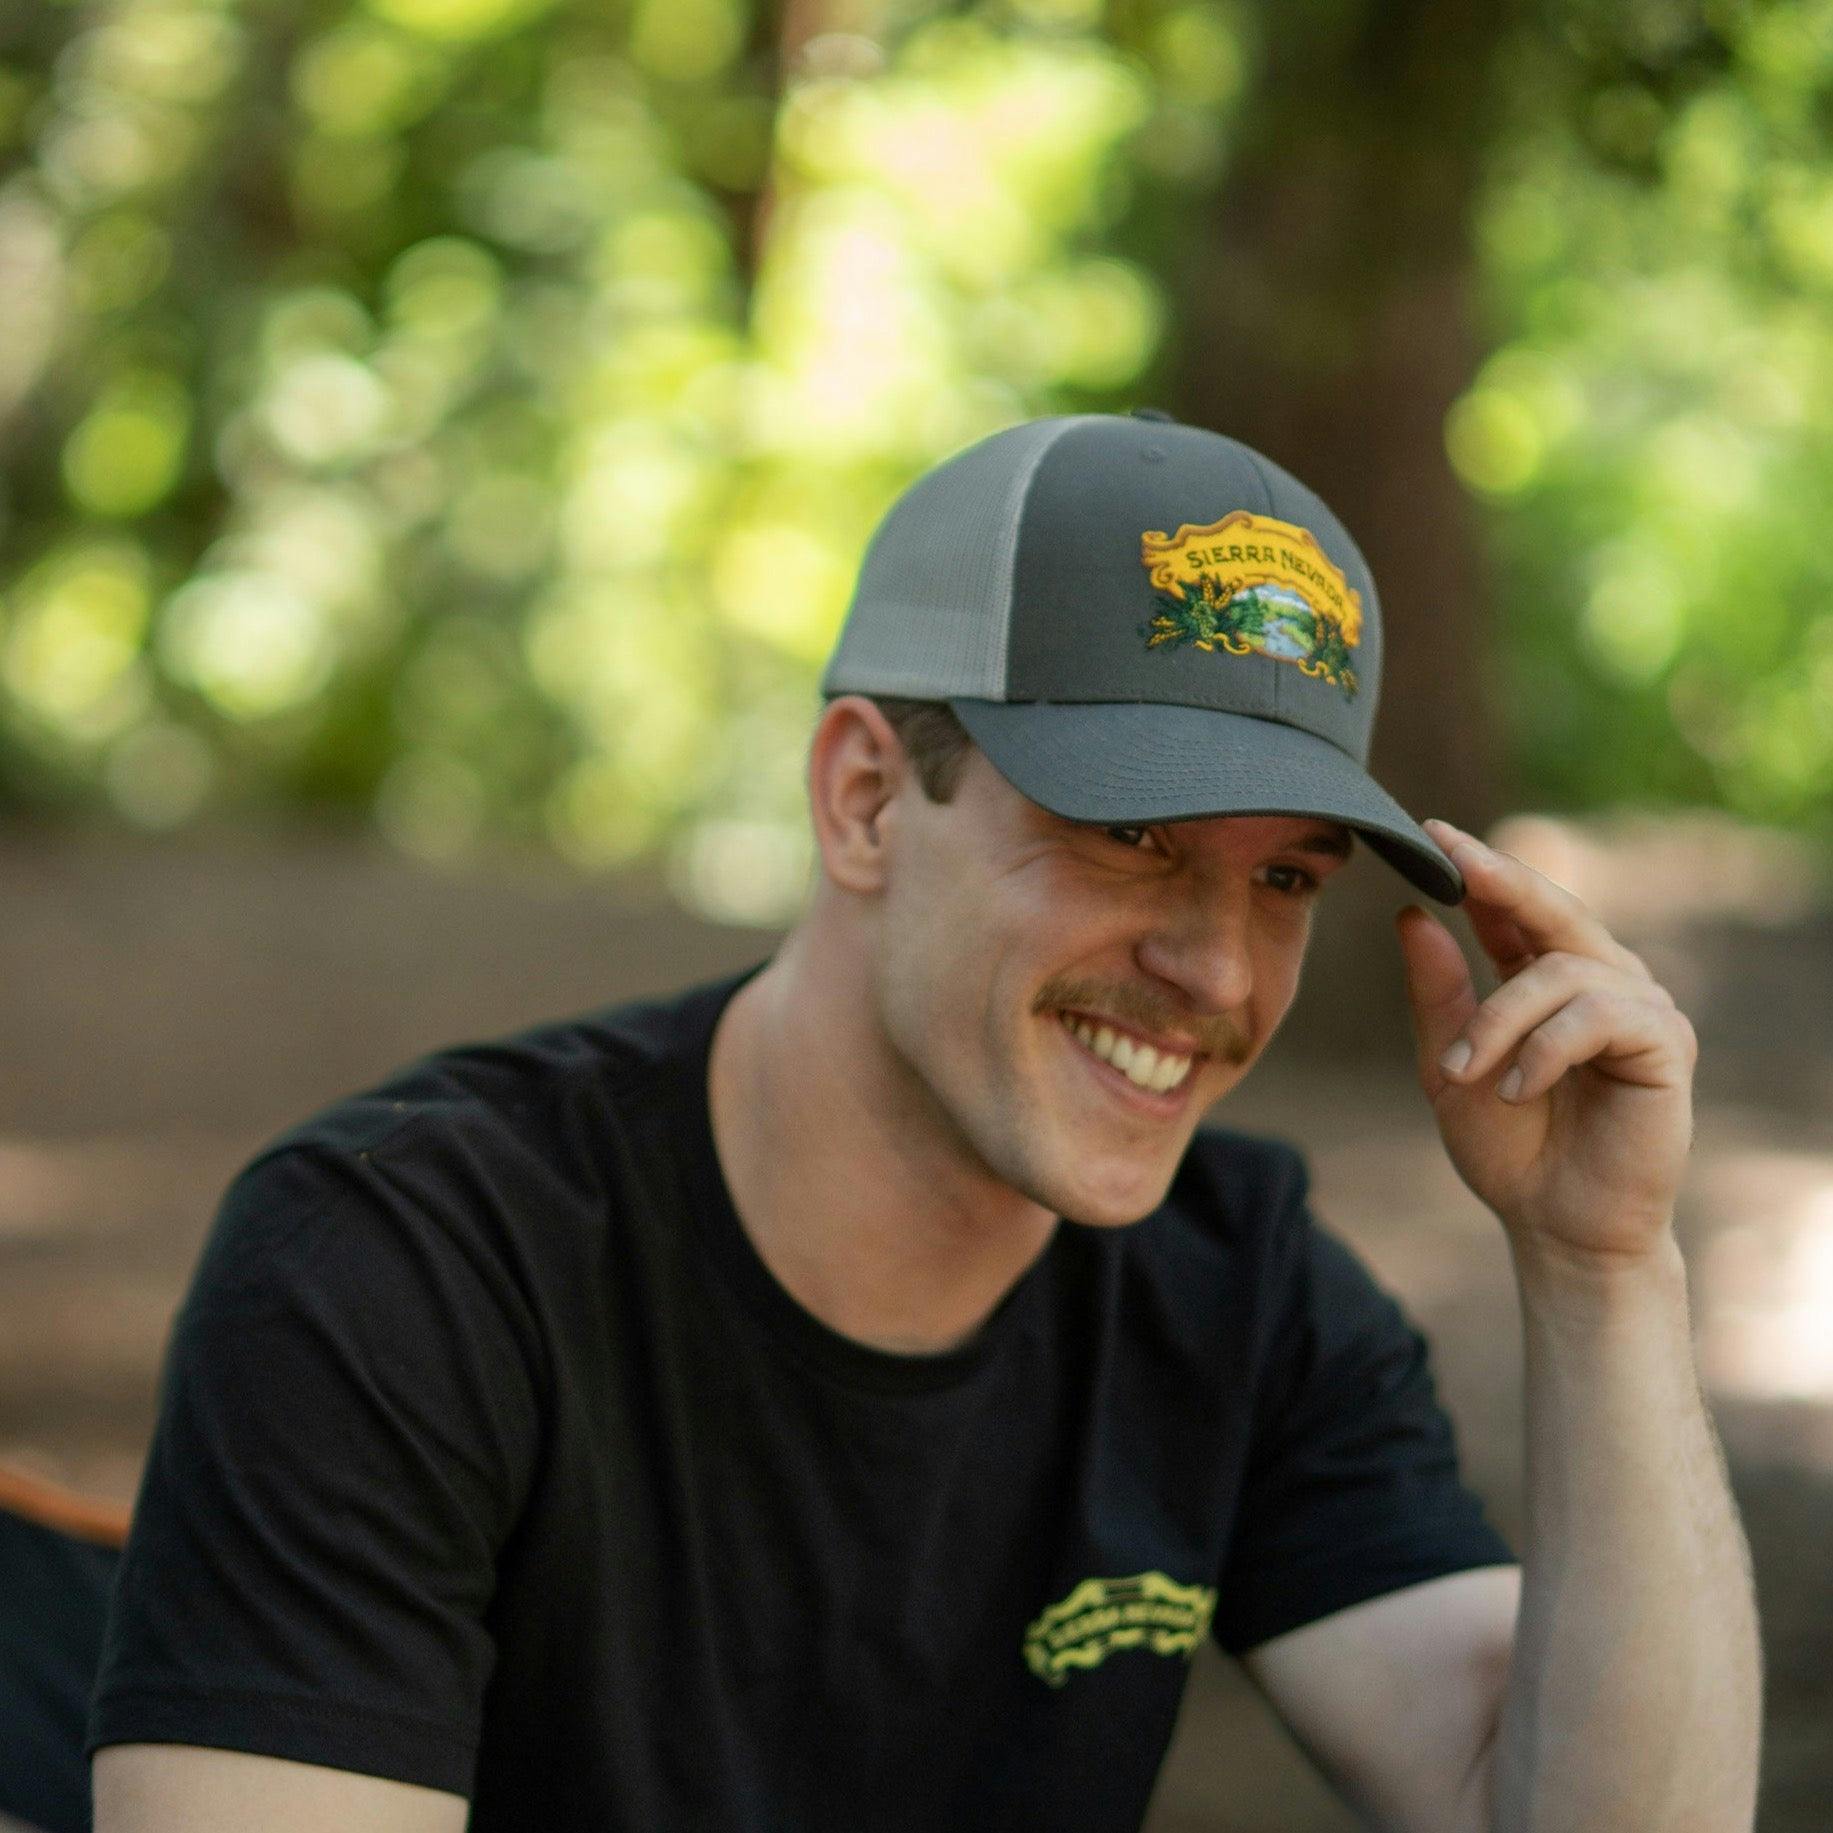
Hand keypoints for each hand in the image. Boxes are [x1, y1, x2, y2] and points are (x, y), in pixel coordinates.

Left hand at [1393, 819, 1697, 1265]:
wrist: (1554, 1225)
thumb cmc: (1508, 1148)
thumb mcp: (1449, 1064)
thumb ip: (1438, 992)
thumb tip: (1411, 914)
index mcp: (1550, 980)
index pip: (1516, 909)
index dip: (1478, 869)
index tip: (1431, 832)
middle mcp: (1601, 981)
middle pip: (1552, 910)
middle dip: (1499, 881)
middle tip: (1452, 857)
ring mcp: (1640, 1008)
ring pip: (1560, 972)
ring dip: (1499, 1020)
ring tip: (1463, 1071)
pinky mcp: (1667, 1045)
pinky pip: (1598, 1016)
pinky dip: (1545, 1050)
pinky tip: (1519, 1089)